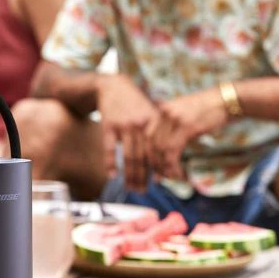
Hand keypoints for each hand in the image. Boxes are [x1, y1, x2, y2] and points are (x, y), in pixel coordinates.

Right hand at [96, 74, 160, 191]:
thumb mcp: (152, 111)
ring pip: (128, 156)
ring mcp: (124, 124)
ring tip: (130, 188)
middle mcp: (141, 123)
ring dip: (129, 175)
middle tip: (143, 191)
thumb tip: (170, 160)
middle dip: (143, 177)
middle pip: (144, 156)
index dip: (159, 168)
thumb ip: (160, 132)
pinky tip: (112, 176)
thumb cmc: (136, 103)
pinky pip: (110, 148)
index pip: (159, 150)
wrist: (113, 86)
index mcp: (155, 120)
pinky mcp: (108, 125)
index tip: (159, 182)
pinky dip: (111, 163)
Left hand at [148, 88, 228, 179]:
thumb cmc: (209, 111)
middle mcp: (163, 112)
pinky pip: (172, 151)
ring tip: (173, 177)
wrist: (230, 100)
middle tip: (162, 177)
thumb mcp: (184, 116)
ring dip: (165, 168)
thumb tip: (160, 154)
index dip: (147, 155)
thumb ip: (170, 131)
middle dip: (154, 164)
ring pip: (160, 150)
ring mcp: (174, 118)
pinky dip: (173, 166)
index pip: (144, 136)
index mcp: (160, 109)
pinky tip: (180, 174)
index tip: (153, 169)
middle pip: (149, 144)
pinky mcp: (186, 126)